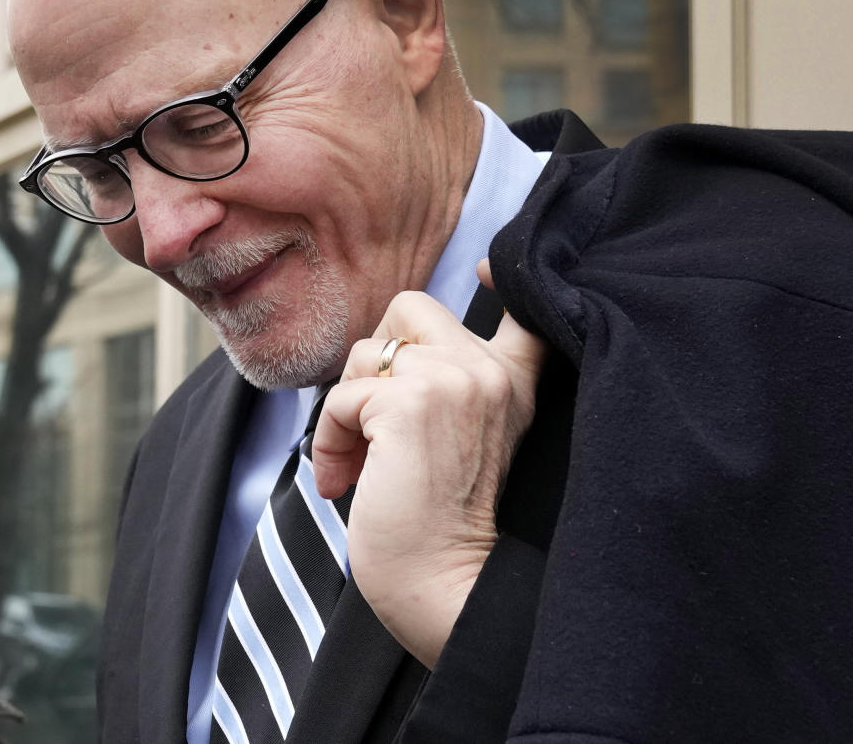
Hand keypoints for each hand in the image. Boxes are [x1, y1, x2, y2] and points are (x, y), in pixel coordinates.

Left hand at [311, 262, 545, 667]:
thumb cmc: (442, 525)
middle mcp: (491, 371)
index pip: (523, 307)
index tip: (483, 267)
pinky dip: (329, 439)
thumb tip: (386, 347)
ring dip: (347, 411)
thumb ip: (452, 385)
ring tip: (360, 464)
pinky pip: (341, 396)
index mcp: (514, 382)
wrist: (445, 585)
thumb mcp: (466, 440)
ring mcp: (454, 381)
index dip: (501, 275)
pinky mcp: (409, 404)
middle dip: (375, 359)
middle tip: (374, 422)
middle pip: (411, 308)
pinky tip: (345, 480)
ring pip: (367, 353)